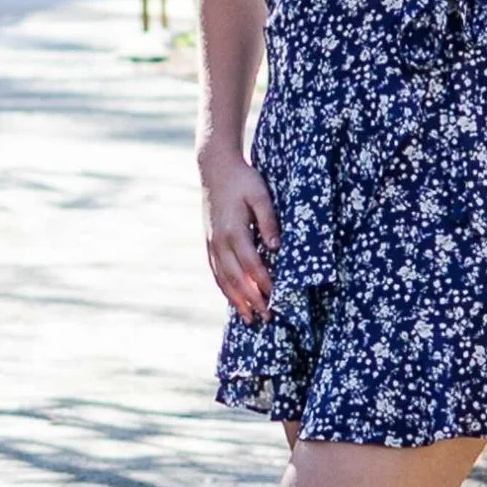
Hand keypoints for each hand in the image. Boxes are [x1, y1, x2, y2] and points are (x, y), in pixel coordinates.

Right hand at [200, 151, 277, 317]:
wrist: (215, 168)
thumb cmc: (243, 180)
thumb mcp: (260, 195)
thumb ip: (268, 221)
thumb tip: (276, 248)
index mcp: (234, 230)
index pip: (252, 264)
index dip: (265, 283)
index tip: (277, 298)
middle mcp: (220, 241)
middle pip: (237, 278)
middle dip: (252, 300)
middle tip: (267, 317)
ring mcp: (212, 243)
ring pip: (223, 279)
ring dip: (237, 300)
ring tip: (250, 318)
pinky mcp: (209, 242)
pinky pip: (215, 271)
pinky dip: (225, 288)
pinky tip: (234, 299)